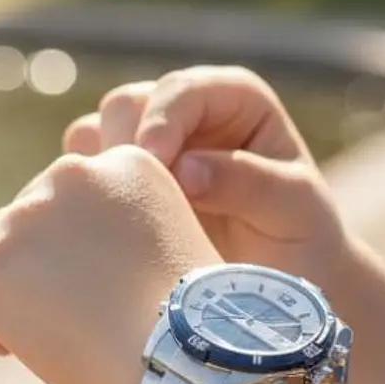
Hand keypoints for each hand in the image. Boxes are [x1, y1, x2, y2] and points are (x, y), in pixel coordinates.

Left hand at [0, 145, 220, 383]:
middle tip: (88, 321)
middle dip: (42, 272)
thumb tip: (65, 258)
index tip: (118, 291)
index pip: (71, 199)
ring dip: (12, 296)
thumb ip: (120, 230)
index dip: (83, 253)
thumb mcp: (168, 248)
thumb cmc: (193, 329)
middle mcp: (71, 172)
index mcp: (126, 161)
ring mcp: (23, 216)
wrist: (187, 363)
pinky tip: (11, 347)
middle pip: (25, 224)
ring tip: (63, 339)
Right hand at [63, 65, 350, 289]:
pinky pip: (80, 179)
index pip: (182, 89)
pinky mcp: (122, 188)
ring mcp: (148, 150)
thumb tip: (185, 170)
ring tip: (116, 221)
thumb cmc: (303, 240)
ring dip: (96, 174)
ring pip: (92, 137)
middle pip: (126, 106)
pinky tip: (99, 235)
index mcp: (233, 98)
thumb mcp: (295, 208)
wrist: (284, 293)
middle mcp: (184, 114)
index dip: (163, 120)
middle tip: (131, 200)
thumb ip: (250, 182)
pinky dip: (81, 200)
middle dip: (122, 147)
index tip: (155, 163)